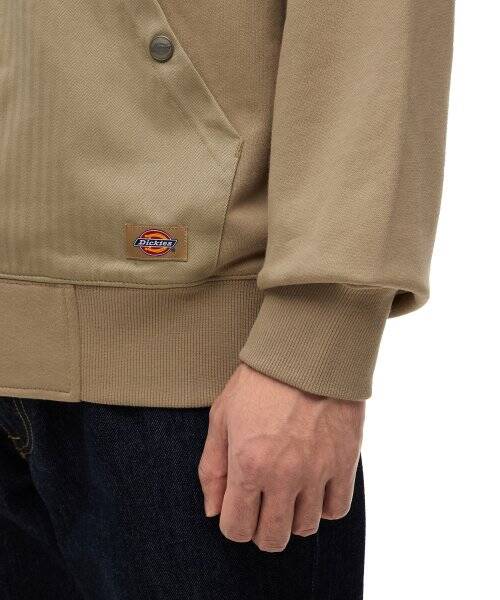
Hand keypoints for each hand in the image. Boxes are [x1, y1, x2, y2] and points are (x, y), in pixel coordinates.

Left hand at [198, 363, 364, 551]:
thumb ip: (212, 468)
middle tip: (263, 506)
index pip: (236, 528)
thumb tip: (213, 512)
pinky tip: (314, 486)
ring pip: (305, 528)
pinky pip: (337, 509)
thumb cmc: (259, 381)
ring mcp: (318, 471)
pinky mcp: (345, 462)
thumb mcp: (222, 417)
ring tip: (288, 491)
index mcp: (247, 465)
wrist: (307, 352)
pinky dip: (324, 506)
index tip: (238, 508)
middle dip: (261, 529)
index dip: (233, 523)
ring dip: (293, 517)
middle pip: (272, 539)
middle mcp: (283, 476)